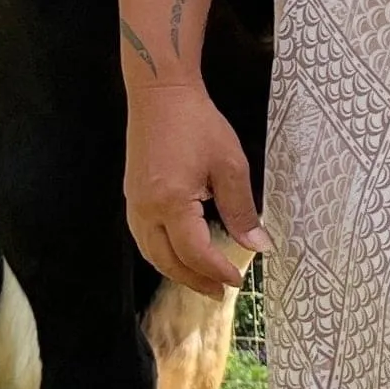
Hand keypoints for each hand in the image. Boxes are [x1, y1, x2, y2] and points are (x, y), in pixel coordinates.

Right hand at [124, 80, 265, 295]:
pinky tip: (179, 256)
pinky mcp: (132, 197)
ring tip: (202, 281)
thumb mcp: (230, 165)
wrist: (161, 96)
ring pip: (151, 253)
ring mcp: (134, 204)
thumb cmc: (198, 124)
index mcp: (170, 202)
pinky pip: (144, 238)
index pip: (194, 252)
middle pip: (167, 260)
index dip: (216, 270)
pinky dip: (162, 254)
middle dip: (194, 280)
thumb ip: (241, 209)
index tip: (237, 281)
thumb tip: (257, 243)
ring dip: (176, 271)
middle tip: (219, 292)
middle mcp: (145, 209)